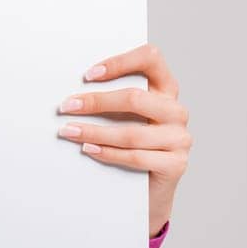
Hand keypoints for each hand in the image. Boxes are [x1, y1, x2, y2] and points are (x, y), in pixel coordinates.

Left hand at [55, 43, 190, 236]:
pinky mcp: (176, 164)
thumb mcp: (126, 117)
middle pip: (135, 99)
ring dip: (94, 132)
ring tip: (69, 131)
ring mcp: (180, 138)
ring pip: (131, 133)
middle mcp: (176, 111)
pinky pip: (136, 157)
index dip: (120, 62)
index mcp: (166, 89)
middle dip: (96, 102)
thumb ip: (113, 101)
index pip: (151, 59)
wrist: (149, 188)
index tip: (89, 75)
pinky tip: (88, 149)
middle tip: (67, 106)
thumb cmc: (131, 144)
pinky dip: (107, 153)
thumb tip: (74, 94)